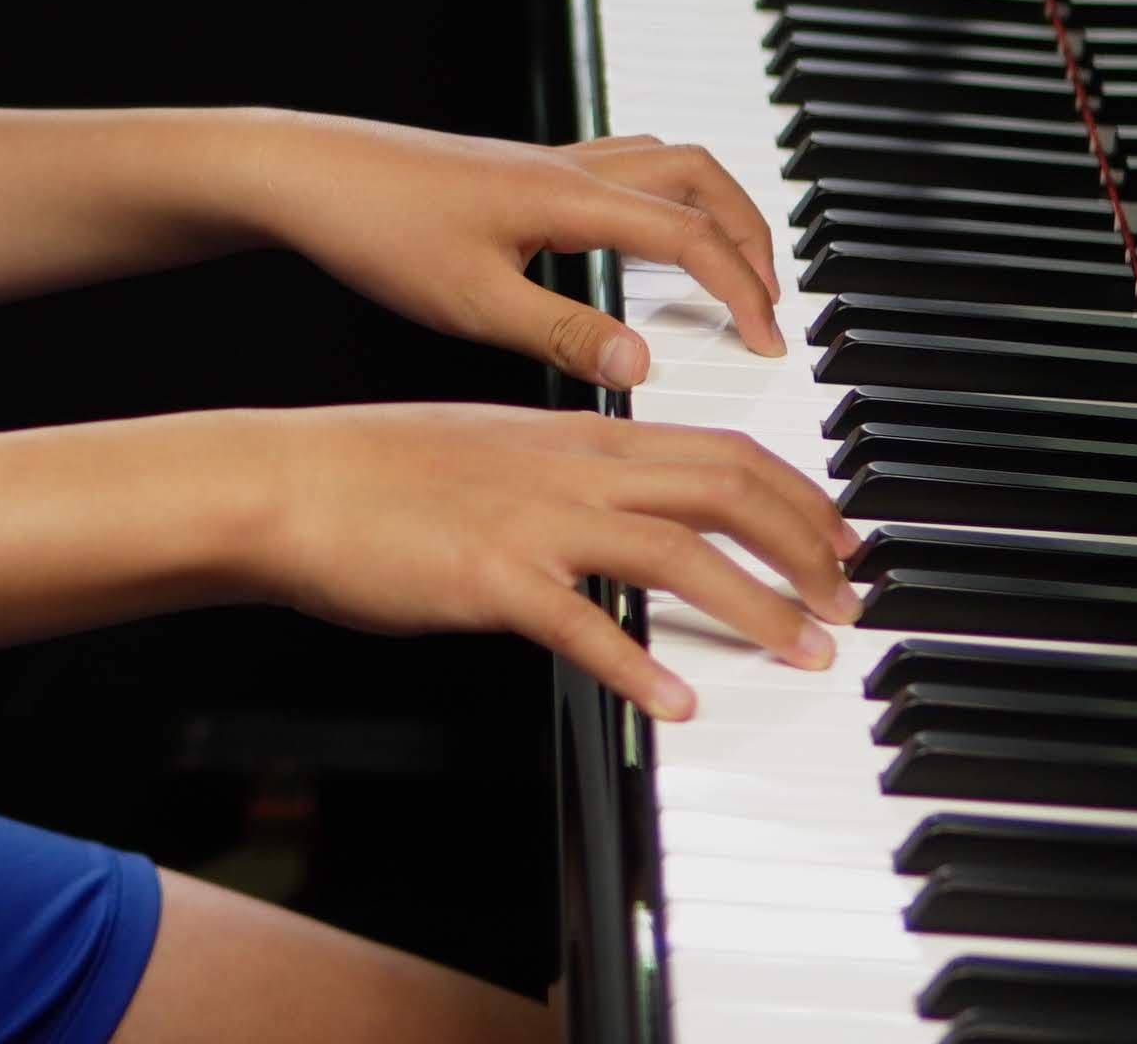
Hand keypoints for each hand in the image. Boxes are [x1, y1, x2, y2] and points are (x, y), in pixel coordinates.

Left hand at [243, 117, 785, 385]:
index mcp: (568, 198)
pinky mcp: (519, 170)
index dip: (742, 290)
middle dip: (750, 235)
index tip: (771, 345)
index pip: (690, 236)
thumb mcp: (471, 302)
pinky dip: (661, 198)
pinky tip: (642, 243)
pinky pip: (621, 165)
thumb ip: (563, 334)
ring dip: (711, 208)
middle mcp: (568, 167)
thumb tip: (646, 363)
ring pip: (664, 161)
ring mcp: (544, 161)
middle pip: (699, 177)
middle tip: (771, 301)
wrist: (306, 172)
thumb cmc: (376, 231)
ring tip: (730, 269)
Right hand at [249, 402, 859, 719]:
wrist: (286, 480)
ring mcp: (531, 520)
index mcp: (576, 434)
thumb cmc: (374, 472)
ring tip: (804, 652)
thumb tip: (628, 508)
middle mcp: (568, 467)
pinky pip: (584, 623)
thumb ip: (568, 474)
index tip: (842, 538)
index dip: (799, 494)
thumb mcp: (492, 451)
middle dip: (806, 546)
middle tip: (850, 600)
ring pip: (679, 551)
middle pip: (726, 488)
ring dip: (757, 605)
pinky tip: (677, 702)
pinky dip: (641, 664)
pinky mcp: (488, 577)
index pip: (721, 448)